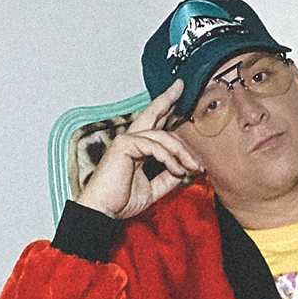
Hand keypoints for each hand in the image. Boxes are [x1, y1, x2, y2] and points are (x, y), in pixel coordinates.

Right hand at [76, 80, 203, 221]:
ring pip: (162, 136)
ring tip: (193, 167)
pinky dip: (169, 158)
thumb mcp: (153, 189)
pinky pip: (154, 147)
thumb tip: (184, 170)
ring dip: (181, 152)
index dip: (165, 107)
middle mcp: (131, 139)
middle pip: (153, 114)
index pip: (154, 124)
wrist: (104, 211)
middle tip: (181, 88)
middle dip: (168, 100)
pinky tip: (178, 170)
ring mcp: (127, 140)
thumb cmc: (120, 201)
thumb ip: (167, 177)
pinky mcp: (124, 145)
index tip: (178, 93)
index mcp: (136, 147)